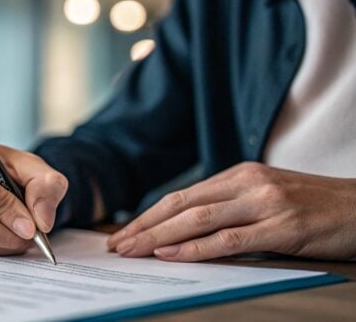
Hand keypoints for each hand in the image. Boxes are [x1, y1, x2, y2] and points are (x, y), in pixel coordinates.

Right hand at [0, 138, 67, 255]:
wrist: (0, 178)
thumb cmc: (14, 171)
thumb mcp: (38, 170)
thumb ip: (46, 189)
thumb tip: (41, 221)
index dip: (3, 210)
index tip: (30, 225)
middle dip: (4, 233)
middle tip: (29, 235)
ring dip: (1, 242)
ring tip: (20, 233)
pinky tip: (2, 233)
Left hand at [107, 162, 355, 261]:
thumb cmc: (314, 207)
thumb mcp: (267, 198)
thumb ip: (231, 208)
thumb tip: (186, 230)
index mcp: (239, 175)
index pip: (181, 196)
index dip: (148, 215)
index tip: (124, 231)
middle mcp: (247, 184)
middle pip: (182, 206)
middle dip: (144, 226)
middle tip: (117, 244)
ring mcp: (265, 203)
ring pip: (199, 219)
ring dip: (159, 237)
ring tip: (132, 250)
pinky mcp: (282, 227)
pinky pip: (230, 239)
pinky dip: (196, 248)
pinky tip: (171, 255)